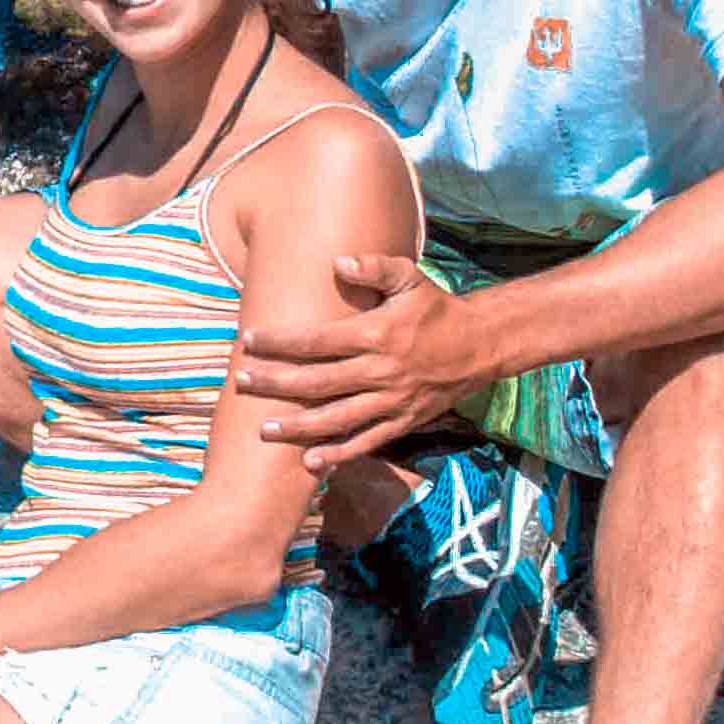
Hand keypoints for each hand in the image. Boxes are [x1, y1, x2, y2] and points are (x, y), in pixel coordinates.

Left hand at [235, 250, 478, 472]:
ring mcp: (393, 400)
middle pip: (318, 381)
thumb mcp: (411, 278)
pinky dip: (340, 453)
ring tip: (264, 429)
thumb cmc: (437, 309)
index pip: (317, 340)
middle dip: (276, 383)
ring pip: (338, 417)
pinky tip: (311, 461)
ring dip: (299, 426)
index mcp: (377, 334)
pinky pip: (368, 440)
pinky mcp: (404, 421)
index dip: (280, 342)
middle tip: (240, 382)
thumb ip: (375, 267)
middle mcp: (381, 371)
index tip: (248, 341)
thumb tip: (338, 262)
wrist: (482, 345)